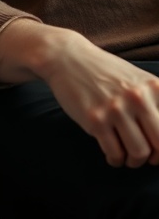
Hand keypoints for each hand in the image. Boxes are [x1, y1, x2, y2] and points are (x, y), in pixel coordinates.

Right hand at [42, 31, 158, 167]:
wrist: (68, 58)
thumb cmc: (106, 72)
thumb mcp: (139, 81)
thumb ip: (156, 104)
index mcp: (154, 87)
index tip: (157, 150)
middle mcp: (138, 97)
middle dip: (154, 158)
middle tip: (146, 157)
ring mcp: (116, 109)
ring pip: (139, 153)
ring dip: (134, 161)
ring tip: (127, 155)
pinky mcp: (95, 120)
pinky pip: (115, 154)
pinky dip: (116, 160)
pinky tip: (112, 153)